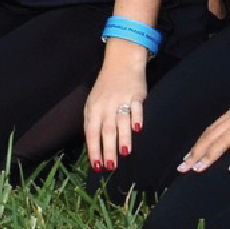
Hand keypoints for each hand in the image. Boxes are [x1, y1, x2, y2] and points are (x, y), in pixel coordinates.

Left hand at [83, 42, 150, 173]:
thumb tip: (91, 145)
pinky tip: (138, 129)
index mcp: (94, 108)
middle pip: (107, 130)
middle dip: (108, 149)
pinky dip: (137, 118)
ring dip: (123, 138)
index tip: (97, 166)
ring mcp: (121, 99)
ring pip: (121, 121)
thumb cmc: (106, 86)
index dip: (94, 149)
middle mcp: (106, 105)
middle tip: (111, 166)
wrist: (122, 61)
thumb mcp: (93, 101)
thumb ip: (92, 122)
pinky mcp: (136, 94)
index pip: (91, 132)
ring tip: (124, 154)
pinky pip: (136, 108)